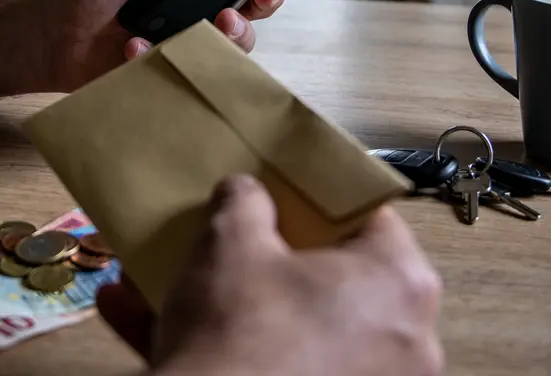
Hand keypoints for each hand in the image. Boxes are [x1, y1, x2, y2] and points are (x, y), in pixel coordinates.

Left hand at [42, 0, 314, 91]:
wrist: (54, 32)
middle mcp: (202, 8)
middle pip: (256, 5)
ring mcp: (189, 42)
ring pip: (236, 44)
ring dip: (235, 32)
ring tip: (218, 21)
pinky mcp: (171, 71)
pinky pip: (186, 70)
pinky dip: (160, 55)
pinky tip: (134, 46)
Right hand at [96, 175, 443, 375]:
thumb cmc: (239, 328)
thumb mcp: (229, 242)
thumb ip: (244, 201)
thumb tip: (246, 192)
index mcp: (400, 282)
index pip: (370, 217)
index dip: (320, 202)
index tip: (283, 198)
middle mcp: (405, 341)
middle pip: (335, 280)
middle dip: (273, 260)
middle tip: (234, 243)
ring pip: (297, 330)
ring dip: (236, 307)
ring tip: (174, 285)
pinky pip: (279, 369)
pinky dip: (228, 352)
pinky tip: (145, 322)